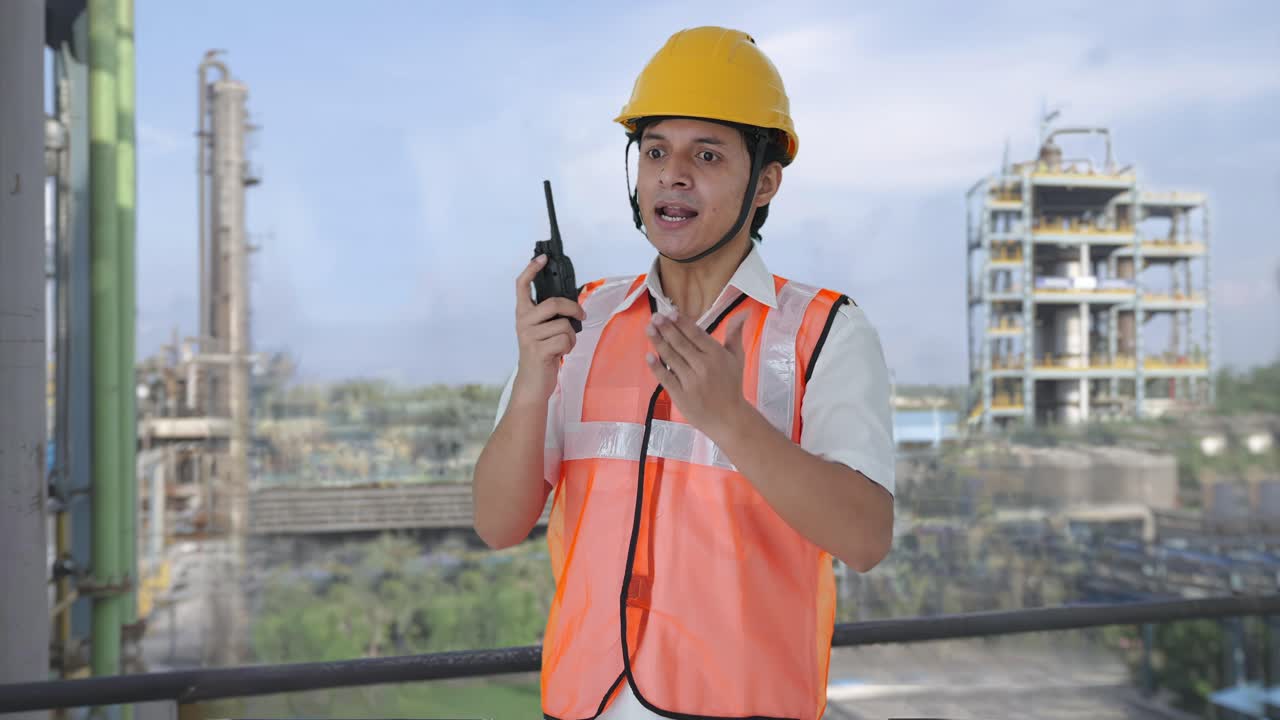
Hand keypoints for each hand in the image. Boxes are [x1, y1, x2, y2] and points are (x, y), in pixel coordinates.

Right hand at [512, 255, 584, 406]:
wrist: (532, 383)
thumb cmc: (542, 353)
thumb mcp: (542, 330)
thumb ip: (550, 316)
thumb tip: (571, 305)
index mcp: (523, 313)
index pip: (521, 285)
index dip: (531, 269)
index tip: (542, 258)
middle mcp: (522, 322)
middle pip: (554, 303)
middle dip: (573, 309)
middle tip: (581, 316)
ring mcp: (529, 336)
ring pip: (564, 325)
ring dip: (571, 337)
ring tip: (562, 345)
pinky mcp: (538, 350)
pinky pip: (565, 340)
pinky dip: (569, 347)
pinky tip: (560, 354)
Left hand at [644, 309, 750, 442]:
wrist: (729, 418)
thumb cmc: (732, 385)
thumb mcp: (737, 358)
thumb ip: (735, 334)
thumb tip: (742, 312)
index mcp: (717, 355)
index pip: (696, 334)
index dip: (681, 322)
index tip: (670, 313)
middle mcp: (703, 366)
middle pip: (681, 343)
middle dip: (666, 328)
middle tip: (655, 317)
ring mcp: (691, 381)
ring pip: (671, 358)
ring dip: (658, 342)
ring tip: (649, 330)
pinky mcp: (681, 395)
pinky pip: (666, 378)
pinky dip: (656, 367)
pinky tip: (648, 356)